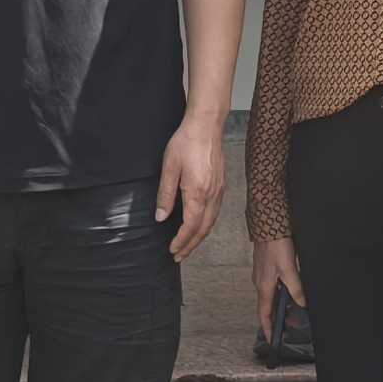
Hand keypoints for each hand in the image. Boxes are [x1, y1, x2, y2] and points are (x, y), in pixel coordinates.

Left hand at [158, 110, 229, 260]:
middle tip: (179, 256)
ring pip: (211, 222)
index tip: (172, 250)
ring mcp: (219, 191)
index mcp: (198, 193)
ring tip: (188, 245)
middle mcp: (212, 195)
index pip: (190, 226)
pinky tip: (200, 225)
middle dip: (191, 245)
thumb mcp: (169, 168)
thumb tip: (160, 217)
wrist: (206, 125)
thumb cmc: (186, 142)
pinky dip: (207, 225)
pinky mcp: (221, 185)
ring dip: (200, 237)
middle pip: (203, 229)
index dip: (181, 241)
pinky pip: (215, 212)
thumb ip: (165, 195)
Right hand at [253, 234, 305, 346]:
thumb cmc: (275, 244)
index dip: (267, 329)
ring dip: (282, 303)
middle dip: (278, 317)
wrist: (269, 224)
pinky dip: (282, 291)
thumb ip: (296, 288)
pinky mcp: (267, 267)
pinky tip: (292, 289)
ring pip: (272, 295)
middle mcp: (261, 282)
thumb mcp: (289, 269)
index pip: (264, 314)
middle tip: (291, 324)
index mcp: (264, 287)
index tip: (271, 340)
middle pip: (268, 306)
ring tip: (295, 308)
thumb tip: (302, 303)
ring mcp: (263, 274)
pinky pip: (274, 285)